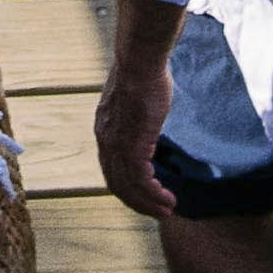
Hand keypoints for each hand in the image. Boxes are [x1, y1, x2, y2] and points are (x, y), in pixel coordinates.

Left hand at [92, 63, 172, 218]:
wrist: (140, 61)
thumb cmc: (142, 72)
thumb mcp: (134, 99)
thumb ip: (136, 114)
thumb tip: (147, 116)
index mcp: (105, 130)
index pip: (111, 169)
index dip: (128, 187)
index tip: (145, 195)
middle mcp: (106, 141)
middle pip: (117, 184)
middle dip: (138, 202)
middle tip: (158, 211)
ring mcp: (117, 145)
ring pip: (129, 187)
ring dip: (148, 203)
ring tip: (167, 210)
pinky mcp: (132, 145)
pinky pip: (141, 180)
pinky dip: (154, 194)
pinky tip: (167, 198)